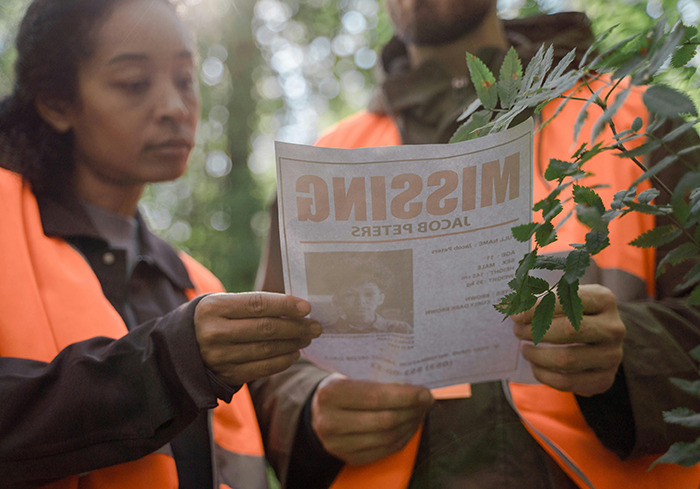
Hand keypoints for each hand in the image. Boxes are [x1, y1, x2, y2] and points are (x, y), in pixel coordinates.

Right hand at [194, 292, 320, 384]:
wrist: (180, 348)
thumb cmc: (212, 319)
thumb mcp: (222, 303)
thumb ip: (253, 304)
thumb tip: (294, 309)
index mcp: (214, 308)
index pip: (257, 304)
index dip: (285, 305)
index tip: (307, 307)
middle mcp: (214, 333)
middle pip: (265, 329)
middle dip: (296, 327)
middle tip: (315, 326)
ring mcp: (220, 357)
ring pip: (266, 350)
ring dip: (292, 344)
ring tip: (307, 337)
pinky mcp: (226, 375)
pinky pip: (261, 369)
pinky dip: (282, 361)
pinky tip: (293, 353)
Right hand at [311, 374, 433, 465]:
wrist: (318, 411)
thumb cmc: (341, 387)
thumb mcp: (349, 374)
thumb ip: (375, 378)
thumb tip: (414, 383)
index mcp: (331, 394)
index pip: (375, 397)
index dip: (405, 396)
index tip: (425, 392)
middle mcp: (330, 421)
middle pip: (384, 420)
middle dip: (412, 410)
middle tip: (427, 401)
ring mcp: (338, 444)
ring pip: (387, 438)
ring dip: (410, 425)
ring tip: (420, 412)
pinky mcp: (348, 458)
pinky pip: (384, 451)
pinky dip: (402, 438)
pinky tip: (409, 425)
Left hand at [512, 284, 624, 396]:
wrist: (599, 339)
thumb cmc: (572, 312)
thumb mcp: (562, 297)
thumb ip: (538, 296)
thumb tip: (509, 305)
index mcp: (604, 299)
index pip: (569, 300)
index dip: (538, 307)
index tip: (516, 314)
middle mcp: (613, 328)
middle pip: (569, 330)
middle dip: (536, 331)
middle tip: (518, 331)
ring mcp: (612, 356)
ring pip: (566, 360)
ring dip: (537, 355)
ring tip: (525, 349)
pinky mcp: (605, 379)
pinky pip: (567, 382)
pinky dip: (544, 375)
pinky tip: (536, 366)